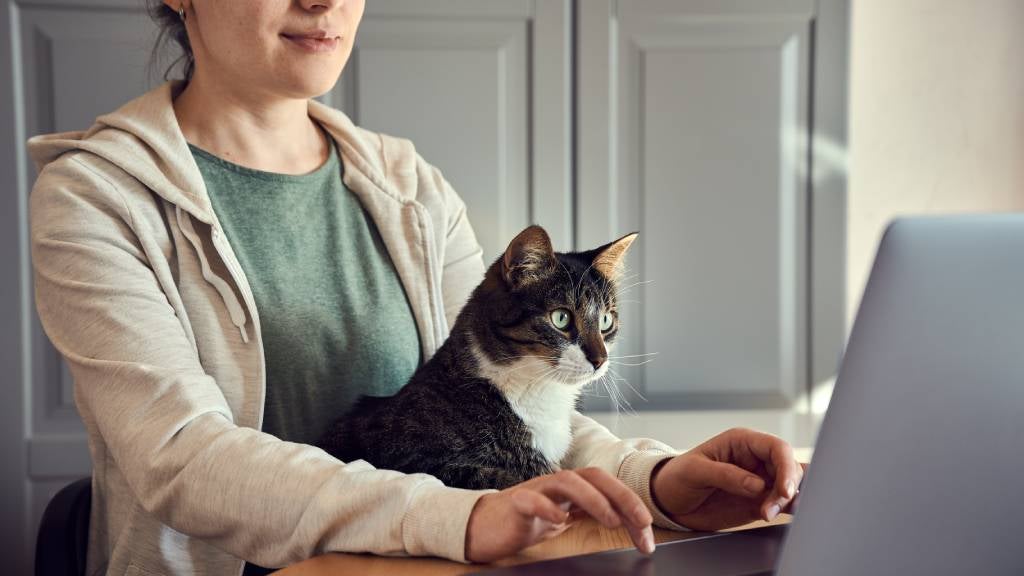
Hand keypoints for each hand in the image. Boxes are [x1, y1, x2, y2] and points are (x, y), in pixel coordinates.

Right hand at [464, 468, 654, 562]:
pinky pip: (531, 499)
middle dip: (621, 496)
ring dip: (593, 499)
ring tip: (610, 519)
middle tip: (641, 521)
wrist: (481, 527)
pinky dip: (547, 507)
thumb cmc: (523, 522)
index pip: (607, 487)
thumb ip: (588, 513)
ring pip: (567, 481)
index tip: (647, 532)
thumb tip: (627, 521)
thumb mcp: (563, 518)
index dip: (630, 504)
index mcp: (570, 488)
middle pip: (593, 476)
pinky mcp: (514, 503)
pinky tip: (560, 520)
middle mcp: (555, 484)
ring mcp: (535, 490)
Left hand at [650, 428, 806, 530]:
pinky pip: (782, 503)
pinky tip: (785, 517)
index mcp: (742, 442)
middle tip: (769, 509)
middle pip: (790, 467)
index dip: (786, 466)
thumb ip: (725, 475)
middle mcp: (755, 459)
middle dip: (787, 488)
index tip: (784, 490)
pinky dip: (788, 510)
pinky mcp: (759, 501)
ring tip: (769, 514)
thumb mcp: (695, 471)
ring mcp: (760, 480)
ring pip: (790, 486)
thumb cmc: (677, 477)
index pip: (776, 447)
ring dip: (789, 501)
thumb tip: (758, 484)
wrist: (669, 501)